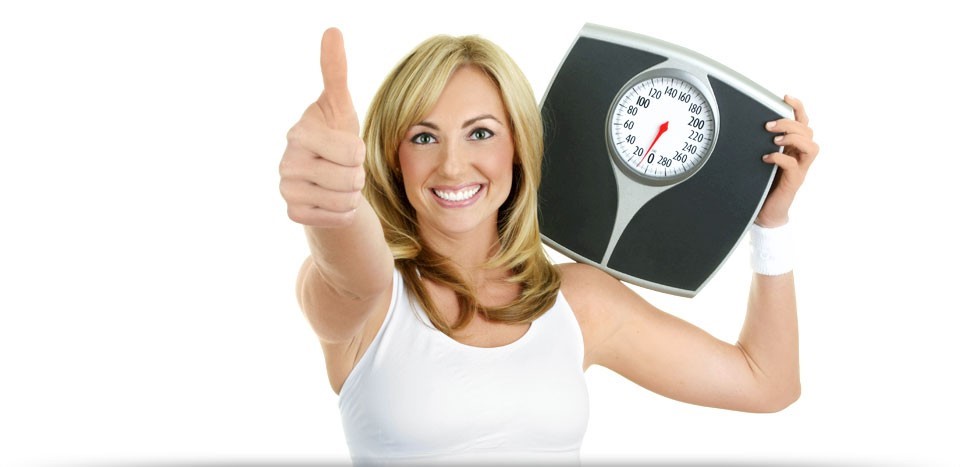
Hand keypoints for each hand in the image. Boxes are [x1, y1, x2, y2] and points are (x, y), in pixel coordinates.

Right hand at [279, 28, 365, 227]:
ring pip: (346, 200)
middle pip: (351, 178)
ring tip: (338, 181)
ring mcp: (286, 189)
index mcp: (300, 133)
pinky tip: (330, 199)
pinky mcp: (293, 213)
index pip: (352, 153)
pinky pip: (338, 217)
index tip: (344, 145)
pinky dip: (343, 212)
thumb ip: (335, 71)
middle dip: (356, 174)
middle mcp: (286, 162)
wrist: (327, 176)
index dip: (358, 152)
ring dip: (351, 194)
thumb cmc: (335, 136)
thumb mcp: (340, 105)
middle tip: (342, 167)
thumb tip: (332, 30)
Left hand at [755, 95, 818, 227]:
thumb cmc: (762, 184)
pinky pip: (793, 164)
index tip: (785, 97)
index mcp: (794, 147)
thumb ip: (759, 143)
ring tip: (774, 140)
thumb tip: (744, 123)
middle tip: (769, 125)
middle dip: (789, 123)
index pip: (803, 121)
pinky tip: (766, 158)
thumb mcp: (759, 158)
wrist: (764, 212)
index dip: (798, 107)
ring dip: (792, 137)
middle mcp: (800, 156)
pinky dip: (780, 157)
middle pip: (807, 130)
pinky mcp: (794, 181)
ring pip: (810, 145)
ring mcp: (800, 169)